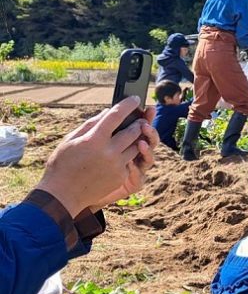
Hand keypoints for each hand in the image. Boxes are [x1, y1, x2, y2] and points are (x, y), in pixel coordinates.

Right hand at [34, 99, 156, 216]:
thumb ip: (91, 125)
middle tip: (140, 119)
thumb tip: (107, 113)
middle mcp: (109, 151)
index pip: (116, 116)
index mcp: (95, 139)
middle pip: (133, 131)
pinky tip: (123, 153)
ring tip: (134, 135)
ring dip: (137, 139)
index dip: (128, 105)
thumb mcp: (71, 140)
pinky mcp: (121, 177)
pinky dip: (128, 155)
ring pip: (136, 146)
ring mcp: (117, 165)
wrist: (63, 194)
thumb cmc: (62, 164)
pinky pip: (130, 161)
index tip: (135, 98)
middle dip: (138, 123)